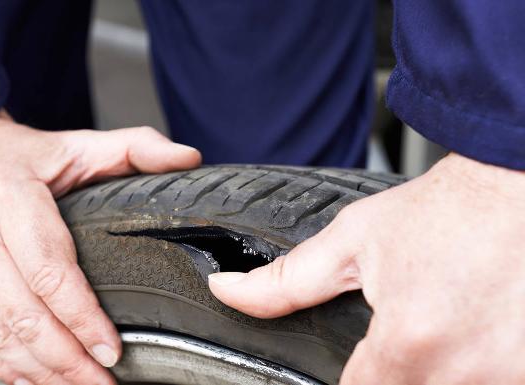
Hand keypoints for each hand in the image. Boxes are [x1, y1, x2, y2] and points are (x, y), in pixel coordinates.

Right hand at [0, 110, 200, 384]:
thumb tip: (190, 160)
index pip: (50, 273)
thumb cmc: (25, 158)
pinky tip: (31, 377)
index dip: (84, 320)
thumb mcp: (81, 145)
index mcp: (6, 195)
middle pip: (22, 313)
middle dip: (66, 359)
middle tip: (101, 383)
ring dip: (37, 370)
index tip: (112, 352)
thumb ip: (138, 148)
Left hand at [209, 153, 524, 384]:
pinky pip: (491, 381)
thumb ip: (287, 281)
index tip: (358, 355)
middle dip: (395, 366)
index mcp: (409, 344)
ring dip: (439, 366)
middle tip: (413, 318)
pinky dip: (475, 365)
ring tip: (443, 318)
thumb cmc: (447, 210)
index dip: (351, 374)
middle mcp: (465, 375)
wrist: (519, 184)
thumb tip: (227, 291)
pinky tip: (469, 329)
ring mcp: (512, 378)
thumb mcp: (355, 239)